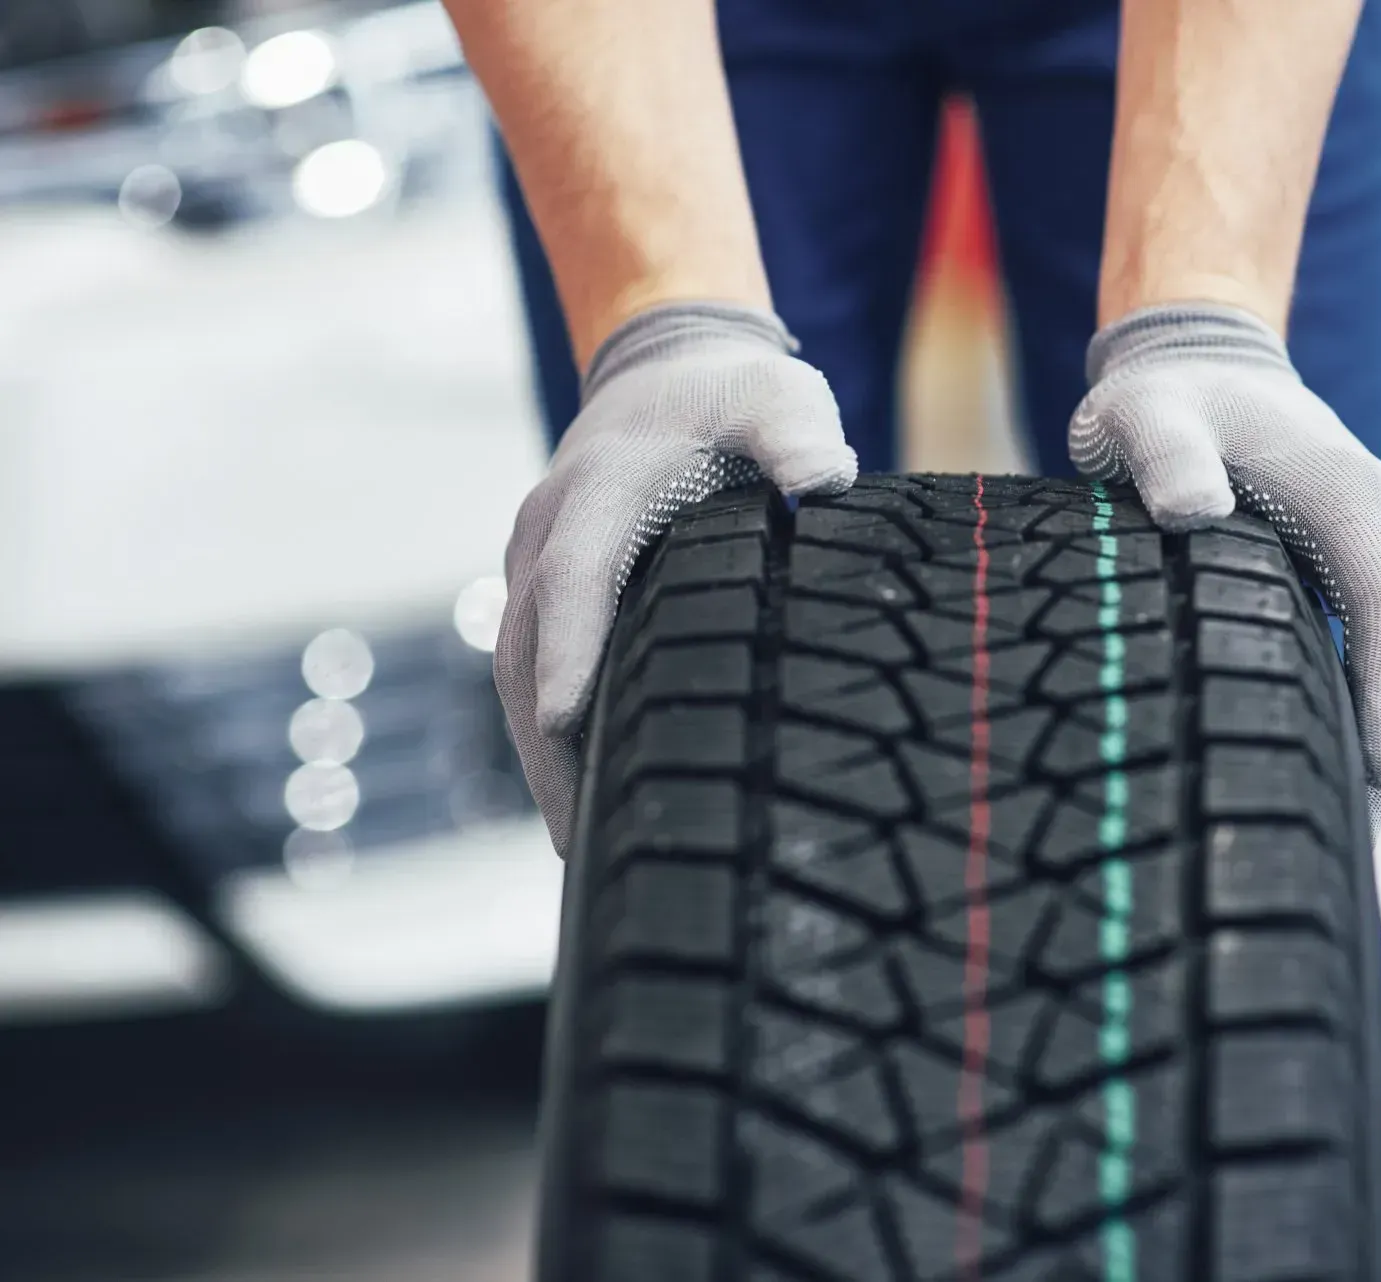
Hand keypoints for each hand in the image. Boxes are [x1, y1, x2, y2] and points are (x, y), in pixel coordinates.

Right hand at [497, 302, 856, 853]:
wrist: (667, 371)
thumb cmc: (732, 396)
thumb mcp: (778, 397)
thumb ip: (798, 434)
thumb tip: (827, 480)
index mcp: (602, 489)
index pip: (575, 576)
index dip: (571, 648)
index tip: (568, 721)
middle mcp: (549, 530)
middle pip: (529, 646)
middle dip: (545, 742)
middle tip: (580, 839)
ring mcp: (536, 561)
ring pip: (518, 668)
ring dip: (540, 752)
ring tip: (580, 844)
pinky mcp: (544, 587)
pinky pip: (531, 666)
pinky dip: (545, 729)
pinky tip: (582, 793)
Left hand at [1070, 303, 1380, 829]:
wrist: (1199, 355)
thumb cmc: (1165, 398)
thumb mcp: (1146, 416)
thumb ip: (1165, 456)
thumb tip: (1192, 512)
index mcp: (1349, 495)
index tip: (1379, 779)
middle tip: (1354, 842)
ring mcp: (1379, 538)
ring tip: (1348, 825)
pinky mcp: (1359, 557)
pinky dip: (1374, 702)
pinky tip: (1335, 760)